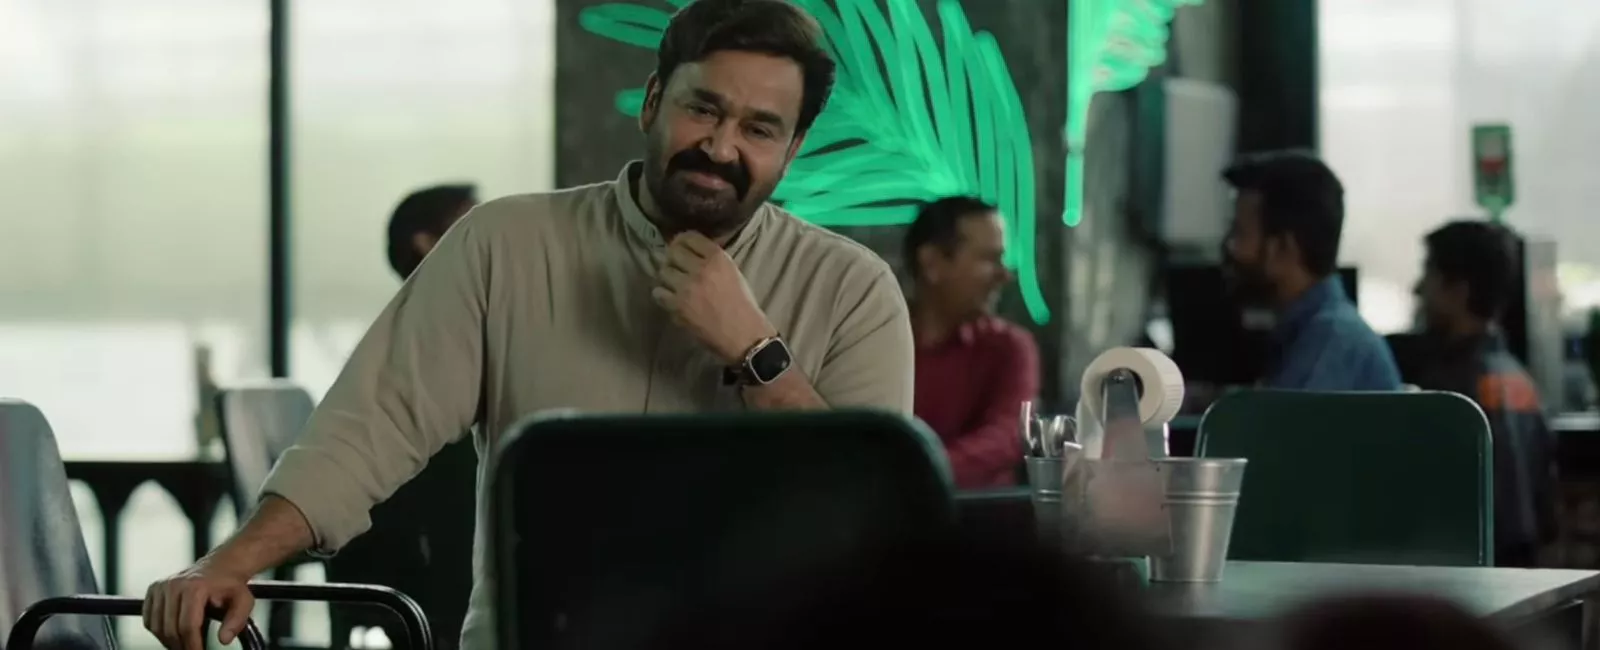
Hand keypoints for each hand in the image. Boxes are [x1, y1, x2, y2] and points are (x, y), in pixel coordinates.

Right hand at [143, 561, 254, 649]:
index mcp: (195, 587)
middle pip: (170, 629)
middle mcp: (175, 585)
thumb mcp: (244, 601)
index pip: (188, 626)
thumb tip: (224, 639)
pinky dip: (158, 632)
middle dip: (181, 646)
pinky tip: (173, 633)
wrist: (220, 567)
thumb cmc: (230, 585)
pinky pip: (149, 620)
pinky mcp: (153, 590)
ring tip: (184, 644)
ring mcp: (162, 586)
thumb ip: (236, 621)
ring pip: (156, 626)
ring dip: (168, 641)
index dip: (192, 645)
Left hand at [652, 232, 776, 363]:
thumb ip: (712, 259)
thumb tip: (692, 250)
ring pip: (663, 272)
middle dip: (672, 258)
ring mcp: (687, 288)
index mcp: (718, 258)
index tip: (679, 246)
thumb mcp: (733, 272)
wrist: (743, 334)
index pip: (689, 237)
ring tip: (673, 284)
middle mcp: (701, 269)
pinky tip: (671, 299)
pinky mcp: (678, 306)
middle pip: (673, 252)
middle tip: (675, 267)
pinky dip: (663, 295)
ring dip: (667, 277)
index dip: (681, 240)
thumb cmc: (742, 304)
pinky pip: (658, 293)